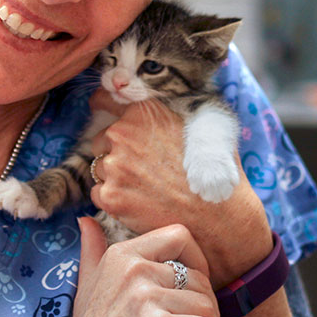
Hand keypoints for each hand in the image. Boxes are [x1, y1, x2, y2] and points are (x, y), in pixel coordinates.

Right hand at [61, 218, 219, 316]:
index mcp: (122, 254)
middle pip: (198, 277)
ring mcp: (144, 298)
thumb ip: (92, 250)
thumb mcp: (88, 286)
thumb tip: (86, 219)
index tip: (189, 284)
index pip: (180, 235)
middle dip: (202, 304)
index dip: (195, 259)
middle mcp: (133, 269)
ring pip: (205, 304)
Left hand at [86, 89, 273, 286]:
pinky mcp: (110, 197)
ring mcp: (114, 166)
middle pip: (101, 140)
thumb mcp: (201, 125)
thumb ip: (167, 114)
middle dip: (115, 152)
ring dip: (115, 178)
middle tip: (143, 170)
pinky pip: (99, 195)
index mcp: (144, 112)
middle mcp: (123, 134)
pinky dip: (114, 200)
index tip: (98, 109)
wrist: (219, 216)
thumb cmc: (215, 172)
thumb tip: (149, 106)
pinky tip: (140, 205)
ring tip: (147, 190)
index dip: (101, 105)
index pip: (105, 100)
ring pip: (99, 169)